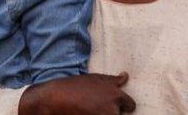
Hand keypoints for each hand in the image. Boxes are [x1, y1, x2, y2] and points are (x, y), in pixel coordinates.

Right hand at [19, 72, 134, 114]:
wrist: (57, 98)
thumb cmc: (76, 86)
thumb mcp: (96, 79)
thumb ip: (113, 80)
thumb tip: (125, 76)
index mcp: (116, 96)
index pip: (131, 105)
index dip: (123, 105)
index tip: (115, 105)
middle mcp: (113, 109)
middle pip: (120, 114)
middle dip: (112, 111)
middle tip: (97, 105)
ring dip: (104, 114)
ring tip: (90, 109)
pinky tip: (86, 111)